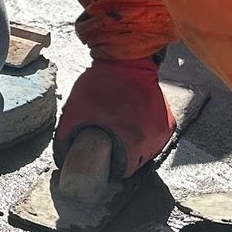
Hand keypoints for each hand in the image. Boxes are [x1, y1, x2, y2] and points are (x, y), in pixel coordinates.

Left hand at [54, 56, 174, 177]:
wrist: (126, 61)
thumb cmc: (99, 85)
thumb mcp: (74, 112)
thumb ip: (66, 138)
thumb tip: (62, 158)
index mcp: (133, 141)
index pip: (124, 170)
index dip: (111, 166)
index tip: (104, 158)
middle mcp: (153, 139)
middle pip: (137, 162)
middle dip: (123, 155)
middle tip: (110, 142)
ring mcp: (163, 130)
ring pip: (148, 151)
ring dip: (135, 146)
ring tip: (121, 130)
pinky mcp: (169, 122)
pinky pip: (155, 138)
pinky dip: (145, 135)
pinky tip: (132, 123)